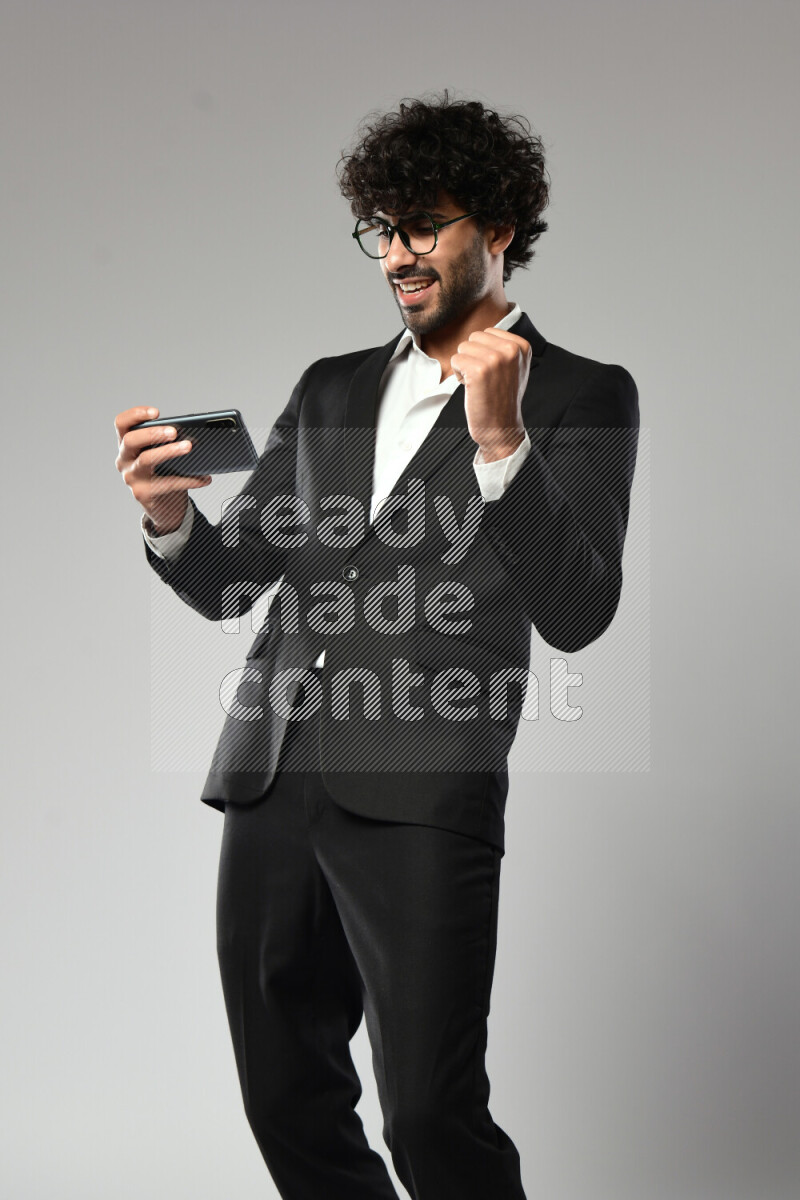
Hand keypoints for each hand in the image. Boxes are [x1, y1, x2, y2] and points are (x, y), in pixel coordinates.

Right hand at [114, 406, 211, 532]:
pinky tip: (204, 478)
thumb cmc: (162, 473)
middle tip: (174, 431)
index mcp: (126, 445)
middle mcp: (124, 460)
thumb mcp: (158, 455)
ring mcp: (132, 477)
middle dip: (153, 433)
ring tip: (188, 446)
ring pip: (146, 460)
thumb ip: (165, 443)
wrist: (161, 507)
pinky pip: (168, 483)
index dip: (135, 414)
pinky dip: (189, 479)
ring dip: (169, 451)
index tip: (156, 412)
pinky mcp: (143, 493)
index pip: (121, 424)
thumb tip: (191, 433)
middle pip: (131, 440)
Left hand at [450, 328, 530, 460]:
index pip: (488, 332)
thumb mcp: (513, 367)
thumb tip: (484, 332)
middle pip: (474, 337)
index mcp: (522, 346)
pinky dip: (457, 374)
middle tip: (484, 378)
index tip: (494, 372)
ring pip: (463, 347)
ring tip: (478, 383)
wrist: (501, 428)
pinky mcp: (479, 371)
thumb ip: (504, 347)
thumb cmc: (502, 398)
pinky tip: (470, 388)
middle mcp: (511, 350)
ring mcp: (495, 359)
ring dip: (464, 365)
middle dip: (473, 356)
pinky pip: (455, 359)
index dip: (484, 352)